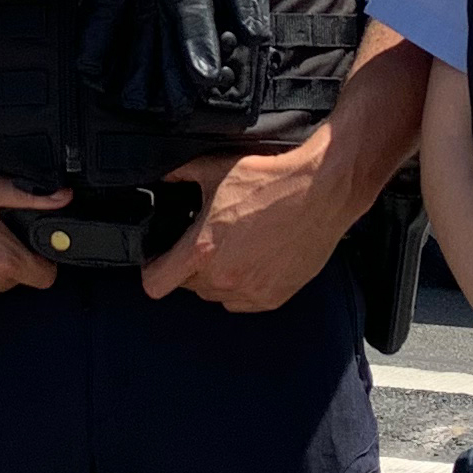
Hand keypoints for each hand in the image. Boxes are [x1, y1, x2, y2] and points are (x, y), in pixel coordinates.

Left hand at [142, 146, 352, 310]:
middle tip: (207, 243)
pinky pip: (244, 302)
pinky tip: (253, 260)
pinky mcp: (273, 297)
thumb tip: (165, 178)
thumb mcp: (217, 169)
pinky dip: (243, 286)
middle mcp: (224, 277)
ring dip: (218, 278)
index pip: (156, 284)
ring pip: (216, 296)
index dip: (153, 271)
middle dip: (191, 268)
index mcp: (202, 249)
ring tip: (233, 250)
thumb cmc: (272, 181)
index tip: (160, 261)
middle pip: (188, 287)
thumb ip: (182, 176)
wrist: (320, 192)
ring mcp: (250, 290)